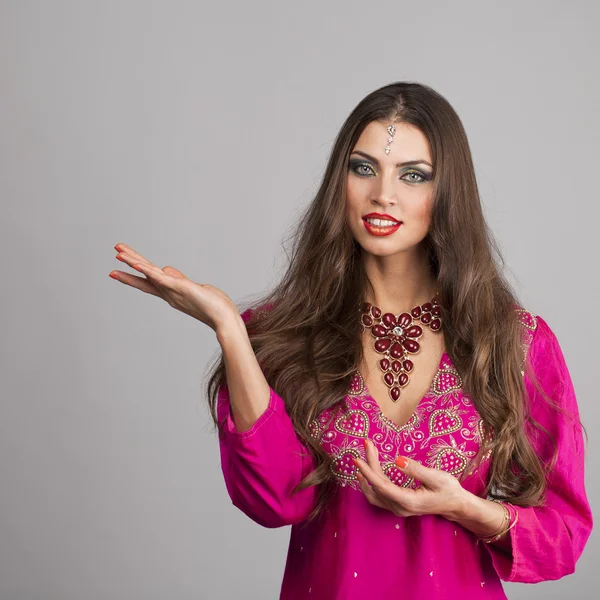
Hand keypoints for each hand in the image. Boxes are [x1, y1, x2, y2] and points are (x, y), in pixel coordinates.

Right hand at [109, 242, 238, 331]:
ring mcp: (172, 290)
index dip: (134, 274)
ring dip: (133, 261)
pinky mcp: (179, 287)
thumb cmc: (212, 305)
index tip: (117, 270)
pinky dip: (148, 270)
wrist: (223, 318)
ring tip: (118, 252)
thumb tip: (166, 269)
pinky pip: (159, 277)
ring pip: (149, 273)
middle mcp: (168, 292)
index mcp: (170, 293)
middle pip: (144, 275)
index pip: (148, 281)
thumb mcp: (191, 287)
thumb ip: (177, 278)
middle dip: (128, 264)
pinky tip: (137, 264)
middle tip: (115, 252)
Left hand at [353, 439, 467, 520]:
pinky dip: (370, 484)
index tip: (357, 458)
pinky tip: (365, 474)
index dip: (367, 471)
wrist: (456, 505)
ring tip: (363, 457)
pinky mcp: (398, 506)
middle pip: (376, 486)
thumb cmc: (449, 489)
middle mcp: (400, 507)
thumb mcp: (436, 477)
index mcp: (408, 501)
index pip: (381, 485)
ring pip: (374, 493)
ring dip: (367, 475)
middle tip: (367, 444)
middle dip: (369, 464)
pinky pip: (378, 497)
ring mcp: (398, 509)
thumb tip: (397, 460)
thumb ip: (415, 469)